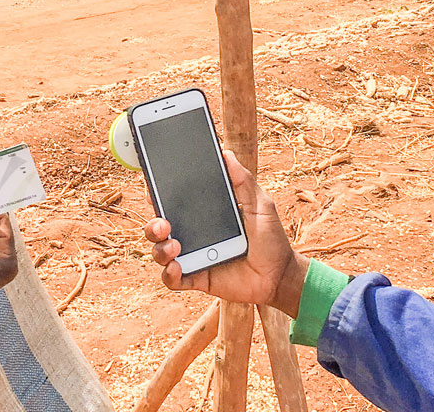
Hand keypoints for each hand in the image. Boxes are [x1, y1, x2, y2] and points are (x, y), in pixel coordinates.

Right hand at [144, 151, 309, 316]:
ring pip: (159, 252)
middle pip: (158, 227)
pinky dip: (169, 274)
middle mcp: (192, 235)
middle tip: (163, 223)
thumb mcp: (260, 205)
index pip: (172, 203)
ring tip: (175, 245)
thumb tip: (226, 153)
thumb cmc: (270, 238)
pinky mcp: (196, 278)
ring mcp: (192, 257)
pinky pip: (172, 279)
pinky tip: (178, 267)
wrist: (281, 275)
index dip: (158, 195)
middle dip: (153, 224)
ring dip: (160, 248)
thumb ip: (243, 181)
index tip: (153, 187)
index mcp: (203, 214)